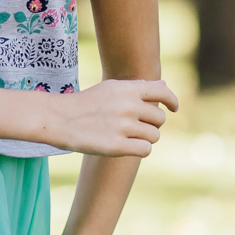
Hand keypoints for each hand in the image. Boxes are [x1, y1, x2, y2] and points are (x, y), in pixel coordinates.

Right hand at [55, 77, 178, 155]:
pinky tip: (129, 146)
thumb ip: (138, 88)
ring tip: (130, 137)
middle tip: (136, 127)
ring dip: (146, 138)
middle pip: (160, 118)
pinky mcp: (116, 146)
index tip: (174, 108)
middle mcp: (128, 106)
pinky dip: (140, 150)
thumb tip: (164, 84)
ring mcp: (122, 126)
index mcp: (127, 89)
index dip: (172, 101)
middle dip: (152, 124)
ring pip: (154, 136)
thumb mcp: (111, 88)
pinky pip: (146, 150)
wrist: (59, 119)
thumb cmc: (87, 103)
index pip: (162, 92)